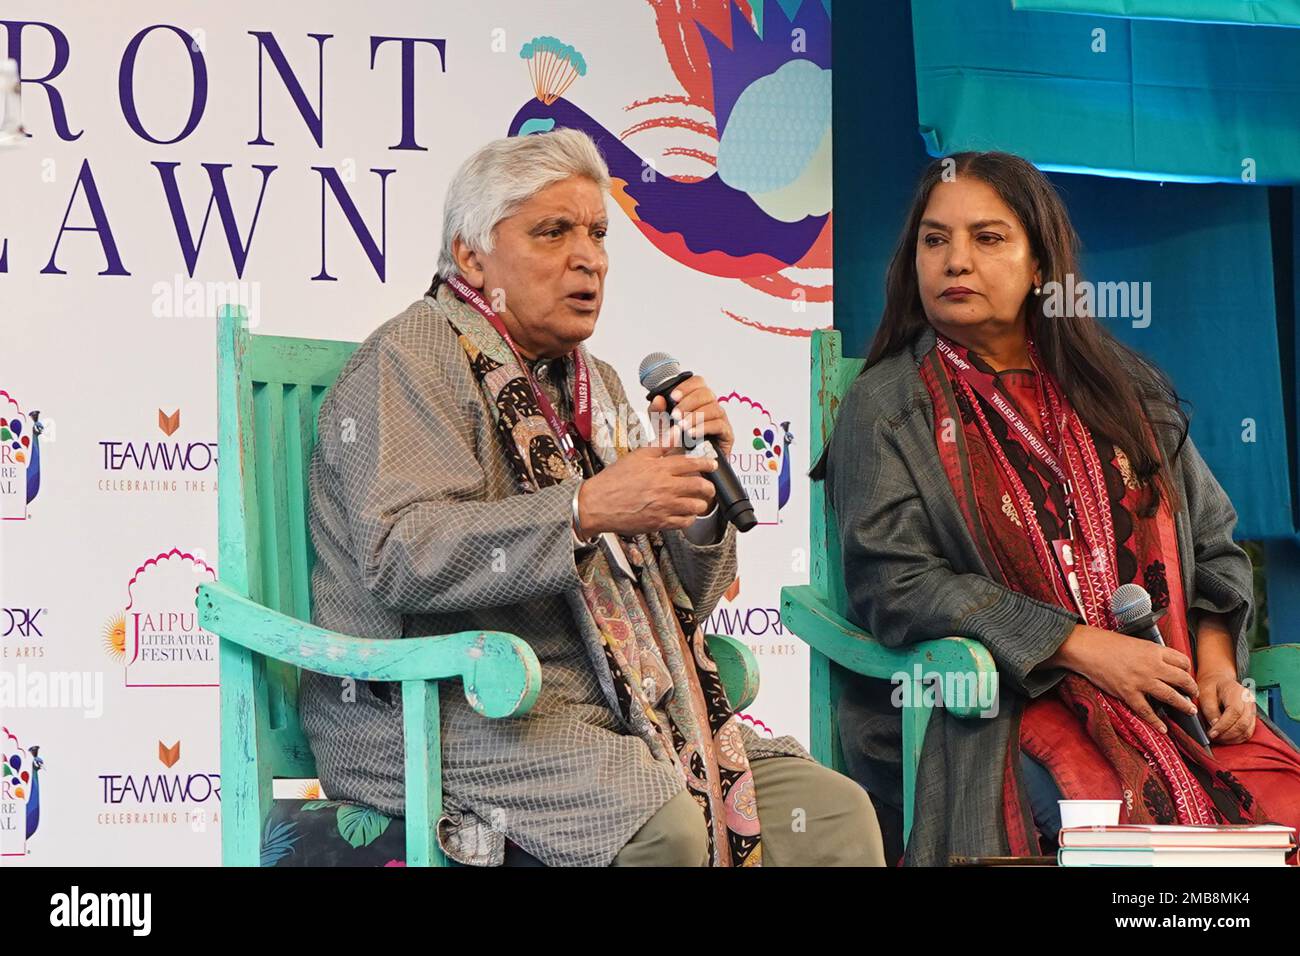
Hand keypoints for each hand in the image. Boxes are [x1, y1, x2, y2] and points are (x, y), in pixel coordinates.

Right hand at [576, 444, 717, 535]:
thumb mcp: (637, 457)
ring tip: (697, 500)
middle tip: (708, 486)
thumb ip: (660, 446)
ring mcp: (664, 506)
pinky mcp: (660, 522)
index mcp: (660, 468)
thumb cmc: (613, 481)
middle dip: (709, 486)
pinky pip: (685, 522)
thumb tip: (675, 434)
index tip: (711, 464)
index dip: (706, 463)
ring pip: (696, 505)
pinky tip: (685, 513)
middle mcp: (665, 487)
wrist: (597, 504)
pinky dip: (689, 518)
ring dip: (700, 503)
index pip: (691, 463)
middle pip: (699, 485)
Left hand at [649, 375, 733, 458]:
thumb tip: (658, 399)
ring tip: (682, 427)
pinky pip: (719, 425)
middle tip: (675, 415)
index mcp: (696, 401)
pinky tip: (692, 433)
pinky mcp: (726, 434)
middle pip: (706, 393)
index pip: (697, 383)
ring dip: (696, 416)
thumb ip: (657, 413)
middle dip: (689, 402)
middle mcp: (709, 407)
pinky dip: (705, 428)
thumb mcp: (660, 428)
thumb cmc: (675, 446)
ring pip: (714, 408)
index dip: (686, 387)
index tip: (673, 396)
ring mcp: (719, 419)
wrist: (684, 470)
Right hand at [1048, 624, 1198, 732]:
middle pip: (1182, 679)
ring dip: (1183, 705)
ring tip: (1190, 710)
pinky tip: (1163, 728)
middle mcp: (1152, 666)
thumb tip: (1163, 665)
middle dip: (1192, 689)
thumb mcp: (1136, 643)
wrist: (1088, 648)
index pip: (1182, 661)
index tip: (1188, 675)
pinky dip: (1156, 722)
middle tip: (1194, 694)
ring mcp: (1141, 681)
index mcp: (1154, 651)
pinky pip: (1146, 711)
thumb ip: (1151, 653)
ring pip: (1170, 696)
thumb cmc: (1108, 644)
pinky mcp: (1128, 693)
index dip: (1188, 669)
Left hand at [1197, 670, 1255, 744]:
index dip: (1223, 725)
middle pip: (1243, 723)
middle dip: (1227, 734)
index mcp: (1237, 691)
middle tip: (1213, 738)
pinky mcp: (1252, 717)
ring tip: (1218, 739)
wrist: (1219, 682)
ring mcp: (1252, 709)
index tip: (1212, 733)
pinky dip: (1237, 738)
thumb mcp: (1205, 694)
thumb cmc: (1211, 687)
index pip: (1235, 712)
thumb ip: (1210, 710)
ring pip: (1247, 730)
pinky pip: (1248, 732)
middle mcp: (1248, 700)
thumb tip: (1215, 726)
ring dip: (1232, 738)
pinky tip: (1226, 738)